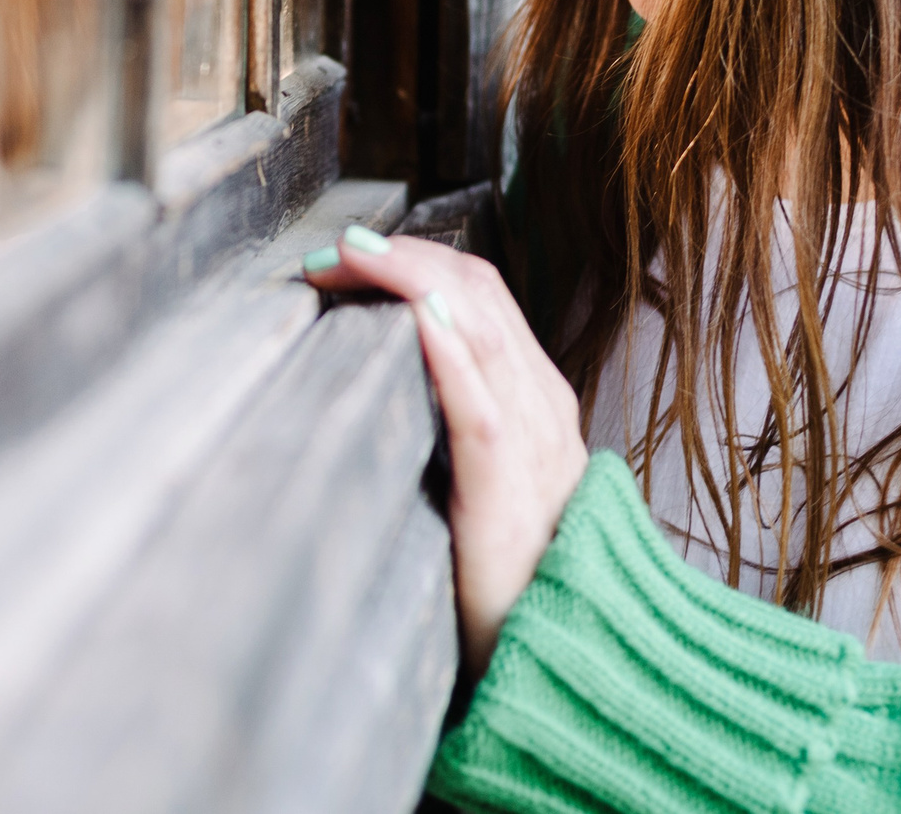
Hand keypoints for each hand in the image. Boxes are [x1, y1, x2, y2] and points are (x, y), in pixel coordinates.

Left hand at [304, 225, 590, 676]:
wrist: (567, 651)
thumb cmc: (511, 577)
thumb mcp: (478, 486)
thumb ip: (449, 432)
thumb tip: (382, 387)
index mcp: (532, 399)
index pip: (476, 298)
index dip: (414, 262)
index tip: (349, 256)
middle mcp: (540, 402)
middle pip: (474, 292)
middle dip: (400, 257)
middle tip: (333, 250)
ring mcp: (533, 437)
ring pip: (477, 325)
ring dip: (409, 279)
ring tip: (352, 256)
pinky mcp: (509, 482)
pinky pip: (481, 399)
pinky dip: (448, 346)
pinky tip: (414, 315)